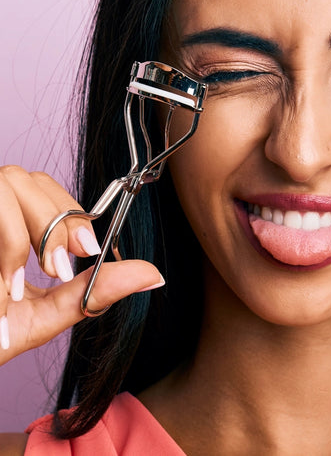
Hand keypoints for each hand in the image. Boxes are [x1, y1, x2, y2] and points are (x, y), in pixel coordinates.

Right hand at [0, 166, 163, 364]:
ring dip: (25, 232)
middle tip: (62, 266)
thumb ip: (93, 292)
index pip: (44, 186)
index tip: (88, 252)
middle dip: (53, 218)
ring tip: (26, 280)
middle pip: (24, 176)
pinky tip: (3, 286)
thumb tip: (153, 274)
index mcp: (7, 228)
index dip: (71, 212)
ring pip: (6, 182)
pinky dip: (5, 245)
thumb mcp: (42, 316)